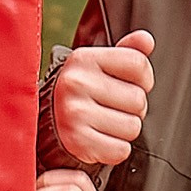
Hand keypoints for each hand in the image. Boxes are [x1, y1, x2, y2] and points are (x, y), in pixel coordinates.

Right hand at [50, 28, 154, 166]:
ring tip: (104, 124)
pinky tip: (100, 139)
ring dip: (124, 130)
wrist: (44, 125)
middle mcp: (76, 83)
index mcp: (83, 59)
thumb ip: (125, 52)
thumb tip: (146, 40)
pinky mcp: (77, 142)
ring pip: (133, 127)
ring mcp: (75, 113)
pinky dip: (115, 149)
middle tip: (111, 109)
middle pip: (139, 99)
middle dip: (132, 108)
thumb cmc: (78, 94)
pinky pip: (121, 150)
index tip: (130, 85)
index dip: (143, 78)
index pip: (138, 63)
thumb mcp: (97, 66)